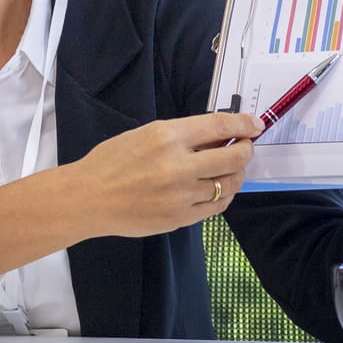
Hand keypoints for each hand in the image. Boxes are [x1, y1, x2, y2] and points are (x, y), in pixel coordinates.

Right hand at [68, 111, 262, 237]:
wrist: (88, 198)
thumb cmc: (112, 162)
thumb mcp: (145, 134)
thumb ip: (183, 135)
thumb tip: (220, 136)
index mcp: (166, 136)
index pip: (220, 127)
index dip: (244, 124)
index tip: (255, 125)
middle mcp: (177, 165)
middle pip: (233, 158)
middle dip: (246, 151)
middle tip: (246, 148)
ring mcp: (180, 195)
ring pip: (228, 184)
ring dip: (237, 174)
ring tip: (232, 170)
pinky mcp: (179, 218)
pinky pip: (216, 207)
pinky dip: (224, 196)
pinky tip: (219, 189)